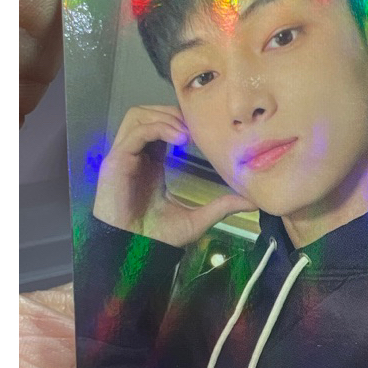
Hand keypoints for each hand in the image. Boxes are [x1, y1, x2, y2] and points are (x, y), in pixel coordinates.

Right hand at [93, 104, 255, 246]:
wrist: (134, 254)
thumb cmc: (158, 238)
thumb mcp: (197, 219)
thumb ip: (221, 206)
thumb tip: (252, 201)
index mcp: (151, 163)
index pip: (161, 126)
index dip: (181, 121)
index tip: (205, 129)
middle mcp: (135, 155)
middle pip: (148, 114)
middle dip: (173, 113)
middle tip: (197, 126)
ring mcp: (123, 156)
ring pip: (138, 116)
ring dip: (164, 116)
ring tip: (187, 132)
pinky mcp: (115, 161)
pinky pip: (135, 132)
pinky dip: (157, 128)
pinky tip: (179, 138)